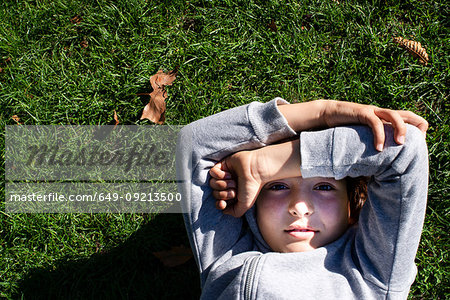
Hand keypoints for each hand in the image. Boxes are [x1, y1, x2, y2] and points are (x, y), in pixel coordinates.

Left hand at [209, 140, 300, 217]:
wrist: (255, 171)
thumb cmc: (252, 187)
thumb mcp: (245, 205)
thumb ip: (235, 212)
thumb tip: (224, 211)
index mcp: (233, 194)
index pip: (218, 201)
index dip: (219, 204)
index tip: (223, 203)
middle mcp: (228, 185)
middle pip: (215, 193)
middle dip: (223, 194)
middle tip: (235, 190)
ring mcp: (225, 174)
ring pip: (212, 183)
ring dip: (222, 184)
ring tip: (233, 182)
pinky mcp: (222, 165)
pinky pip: (212, 172)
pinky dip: (219, 175)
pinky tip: (229, 174)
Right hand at [278, 100, 428, 150]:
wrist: (327, 115)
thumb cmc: (345, 128)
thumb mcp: (362, 136)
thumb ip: (372, 143)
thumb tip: (379, 166)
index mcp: (384, 117)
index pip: (409, 117)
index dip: (417, 127)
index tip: (419, 141)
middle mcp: (381, 113)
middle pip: (407, 114)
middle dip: (416, 126)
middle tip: (417, 142)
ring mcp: (372, 111)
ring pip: (394, 116)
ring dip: (400, 129)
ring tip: (400, 143)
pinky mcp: (362, 113)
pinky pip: (374, 122)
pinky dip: (378, 135)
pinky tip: (378, 148)